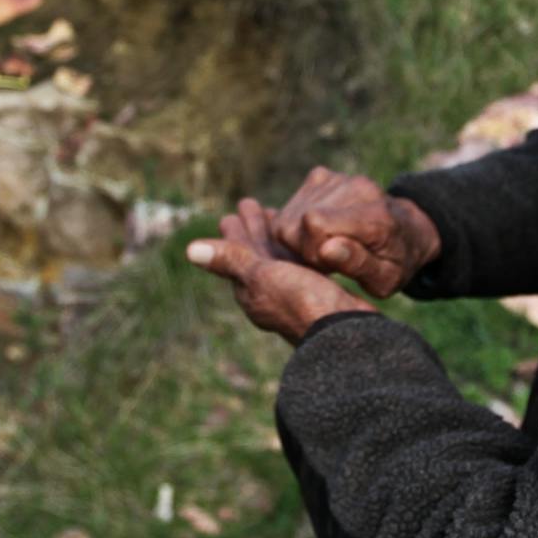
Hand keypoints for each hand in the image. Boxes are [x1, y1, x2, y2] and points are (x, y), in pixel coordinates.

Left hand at [188, 198, 377, 344]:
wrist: (347, 334)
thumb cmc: (303, 303)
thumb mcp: (263, 277)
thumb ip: (231, 261)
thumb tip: (190, 250)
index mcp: (252, 291)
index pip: (238, 254)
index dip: (236, 231)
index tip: (234, 210)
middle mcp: (271, 294)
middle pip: (258, 254)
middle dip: (253, 229)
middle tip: (250, 203)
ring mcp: (296, 294)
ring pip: (280, 258)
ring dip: (275, 235)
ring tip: (276, 214)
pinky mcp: (319, 292)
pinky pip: (302, 264)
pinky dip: (298, 247)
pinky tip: (307, 239)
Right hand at [271, 166, 440, 297]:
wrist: (408, 230)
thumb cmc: (395, 261)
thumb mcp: (386, 278)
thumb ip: (358, 264)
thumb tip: (326, 249)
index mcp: (375, 217)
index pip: (314, 223)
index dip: (312, 252)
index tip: (330, 266)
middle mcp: (356, 188)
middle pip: (295, 222)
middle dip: (304, 248)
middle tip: (330, 259)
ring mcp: (337, 178)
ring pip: (288, 217)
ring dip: (301, 238)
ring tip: (328, 246)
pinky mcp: (322, 176)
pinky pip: (290, 208)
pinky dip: (298, 226)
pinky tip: (322, 233)